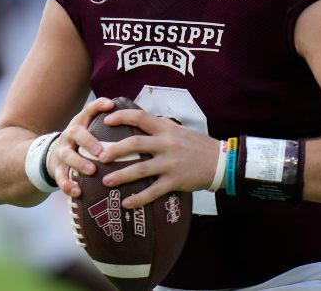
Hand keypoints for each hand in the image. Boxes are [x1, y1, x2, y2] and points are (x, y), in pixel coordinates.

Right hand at [46, 97, 115, 197]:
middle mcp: (70, 135)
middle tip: (101, 151)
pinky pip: (60, 177)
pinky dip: (67, 185)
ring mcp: (62, 151)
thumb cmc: (84, 141)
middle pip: (76, 133)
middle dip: (89, 141)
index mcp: (81, 123)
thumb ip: (111, 126)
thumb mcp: (92, 129)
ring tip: (92, 170)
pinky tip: (77, 191)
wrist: (55, 155)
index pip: (89, 110)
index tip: (111, 105)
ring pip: (67, 155)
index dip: (99, 106)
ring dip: (79, 163)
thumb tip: (141, 121)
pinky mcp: (57, 168)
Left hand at [98, 108, 218, 209]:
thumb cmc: (197, 145)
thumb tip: (139, 119)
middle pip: (135, 144)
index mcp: (166, 129)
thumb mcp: (178, 129)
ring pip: (141, 169)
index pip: (140, 117)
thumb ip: (159, 125)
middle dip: (114, 150)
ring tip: (106, 182)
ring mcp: (170, 163)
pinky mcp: (175, 181)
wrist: (220, 161)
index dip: (122, 117)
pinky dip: (139, 198)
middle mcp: (167, 144)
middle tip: (100, 156)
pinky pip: (154, 191)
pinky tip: (127, 203)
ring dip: (121, 176)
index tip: (106, 121)